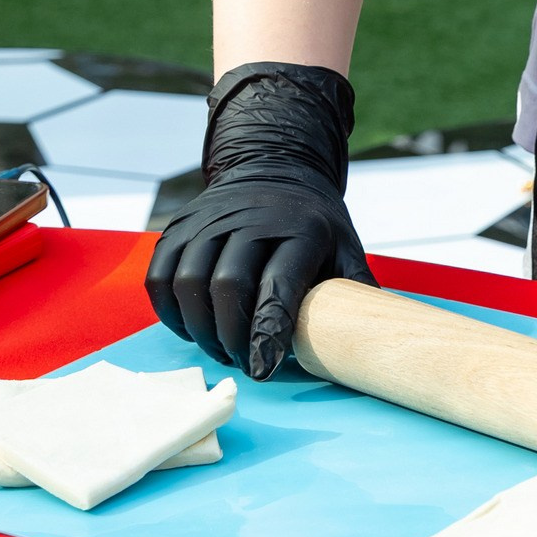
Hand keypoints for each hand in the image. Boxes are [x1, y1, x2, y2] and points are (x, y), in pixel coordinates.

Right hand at [146, 63, 373, 380]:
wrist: (275, 166)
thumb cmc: (314, 224)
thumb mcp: (345, 246)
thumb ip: (355, 290)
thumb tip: (376, 342)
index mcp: (301, 227)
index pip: (278, 285)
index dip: (268, 331)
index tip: (262, 369)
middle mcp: (251, 217)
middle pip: (228, 286)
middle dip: (231, 337)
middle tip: (242, 362)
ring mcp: (209, 218)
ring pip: (188, 282)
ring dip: (199, 328)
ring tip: (219, 348)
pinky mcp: (179, 226)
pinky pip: (160, 275)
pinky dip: (170, 310)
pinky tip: (192, 326)